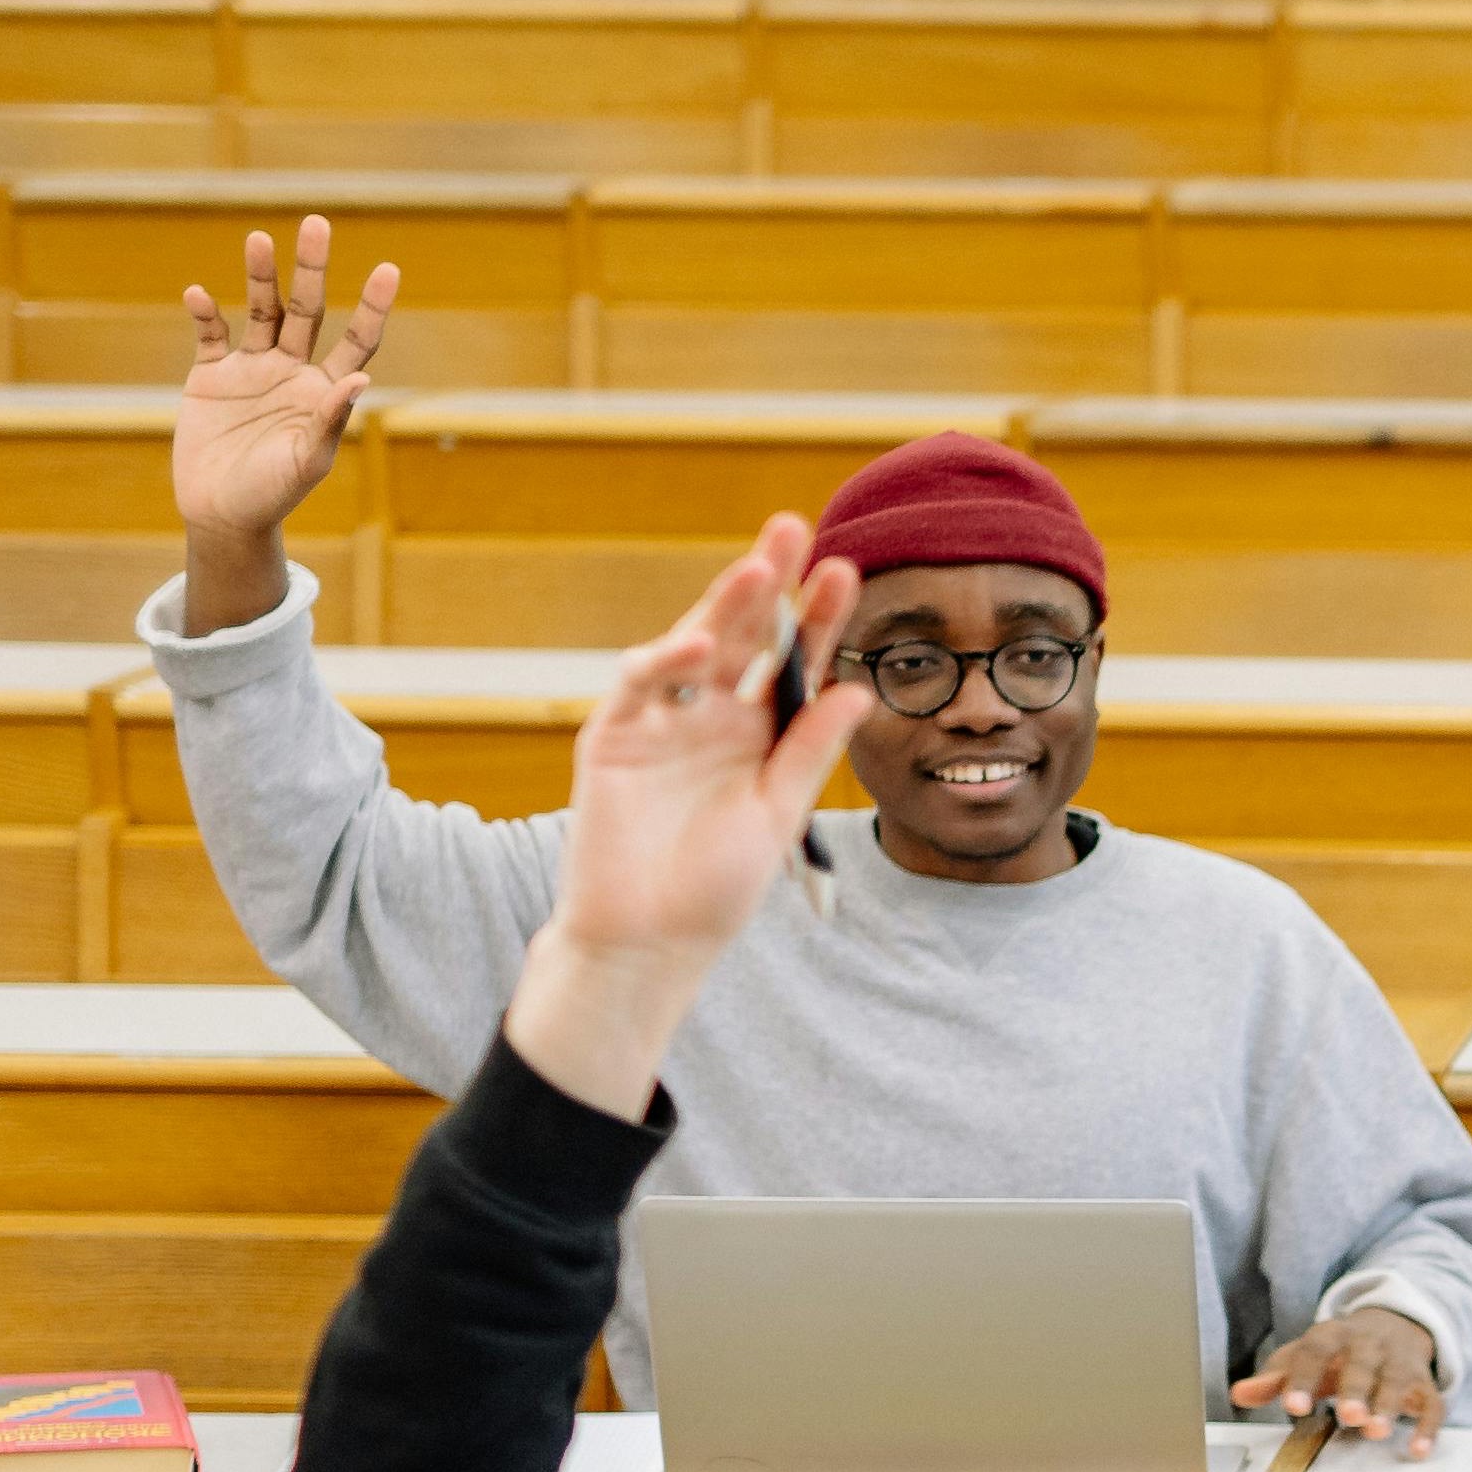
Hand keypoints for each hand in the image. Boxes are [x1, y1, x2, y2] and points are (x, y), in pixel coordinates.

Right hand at [175, 215, 393, 545]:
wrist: (221, 515)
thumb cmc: (272, 496)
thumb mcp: (306, 461)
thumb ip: (330, 420)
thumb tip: (360, 381)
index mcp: (324, 391)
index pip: (357, 341)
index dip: (373, 307)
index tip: (389, 269)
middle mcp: (292, 370)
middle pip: (307, 310)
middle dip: (313, 269)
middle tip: (318, 224)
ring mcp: (252, 369)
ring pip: (260, 310)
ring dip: (260, 276)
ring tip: (259, 239)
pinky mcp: (211, 375)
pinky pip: (210, 335)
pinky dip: (204, 313)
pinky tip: (197, 294)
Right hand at [500, 515, 870, 1114]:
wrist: (647, 943)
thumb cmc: (713, 890)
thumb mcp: (777, 815)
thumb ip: (809, 752)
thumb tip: (858, 690)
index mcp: (756, 734)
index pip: (791, 663)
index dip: (816, 618)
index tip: (846, 571)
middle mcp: (710, 717)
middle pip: (743, 635)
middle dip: (766, 582)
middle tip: (794, 528)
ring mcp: (660, 722)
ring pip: (693, 646)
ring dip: (723, 605)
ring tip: (758, 569)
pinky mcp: (614, 737)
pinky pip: (642, 686)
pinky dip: (668, 660)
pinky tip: (703, 644)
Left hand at [1235, 1306, 1445, 1456]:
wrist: (1392, 1325)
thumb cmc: (1338, 1352)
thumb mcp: (1303, 1358)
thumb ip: (1275, 1379)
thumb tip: (1239, 1394)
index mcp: (1333, 1335)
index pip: (1315, 1351)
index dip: (1304, 1378)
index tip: (1294, 1407)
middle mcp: (1370, 1343)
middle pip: (1364, 1362)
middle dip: (1357, 1388)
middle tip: (1348, 1415)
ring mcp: (1400, 1361)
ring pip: (1399, 1379)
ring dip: (1390, 1405)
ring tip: (1376, 1432)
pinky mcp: (1425, 1382)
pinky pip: (1433, 1402)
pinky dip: (1429, 1427)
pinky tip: (1418, 1450)